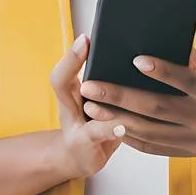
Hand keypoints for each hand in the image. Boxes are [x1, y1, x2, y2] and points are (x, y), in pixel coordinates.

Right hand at [49, 34, 124, 178]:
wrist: (79, 157)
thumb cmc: (93, 122)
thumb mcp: (94, 99)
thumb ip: (106, 79)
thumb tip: (134, 50)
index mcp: (72, 92)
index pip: (65, 69)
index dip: (72, 54)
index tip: (85, 37)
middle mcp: (70, 108)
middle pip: (61, 83)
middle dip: (71, 62)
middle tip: (84, 43)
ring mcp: (76, 128)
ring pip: (82, 110)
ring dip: (96, 102)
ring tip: (106, 87)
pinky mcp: (88, 146)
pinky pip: (98, 135)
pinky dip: (110, 130)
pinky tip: (122, 126)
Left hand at [78, 47, 195, 159]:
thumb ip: (192, 58)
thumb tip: (164, 43)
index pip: (183, 80)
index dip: (161, 71)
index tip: (136, 60)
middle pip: (157, 108)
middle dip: (120, 97)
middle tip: (91, 87)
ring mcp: (192, 138)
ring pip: (149, 131)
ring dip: (116, 119)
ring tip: (91, 107)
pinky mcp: (184, 153)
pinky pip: (152, 147)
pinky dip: (129, 137)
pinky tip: (108, 125)